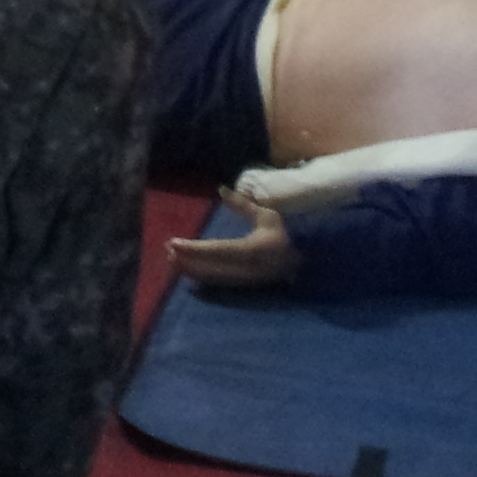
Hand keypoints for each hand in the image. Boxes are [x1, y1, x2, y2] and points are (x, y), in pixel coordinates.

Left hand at [169, 186, 296, 287]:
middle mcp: (247, 268)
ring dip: (192, 269)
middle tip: (167, 251)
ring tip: (172, 261)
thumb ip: (243, 204)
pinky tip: (189, 272)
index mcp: (253, 250)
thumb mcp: (267, 215)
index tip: (173, 243)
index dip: (193, 248)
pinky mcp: (246, 287)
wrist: (309, 261)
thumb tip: (221, 189)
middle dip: (188, 259)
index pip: (217, 249)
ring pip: (213, 276)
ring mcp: (246, 281)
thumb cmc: (289, 233)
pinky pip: (219, 282)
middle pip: (210, 266)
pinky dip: (202, 276)